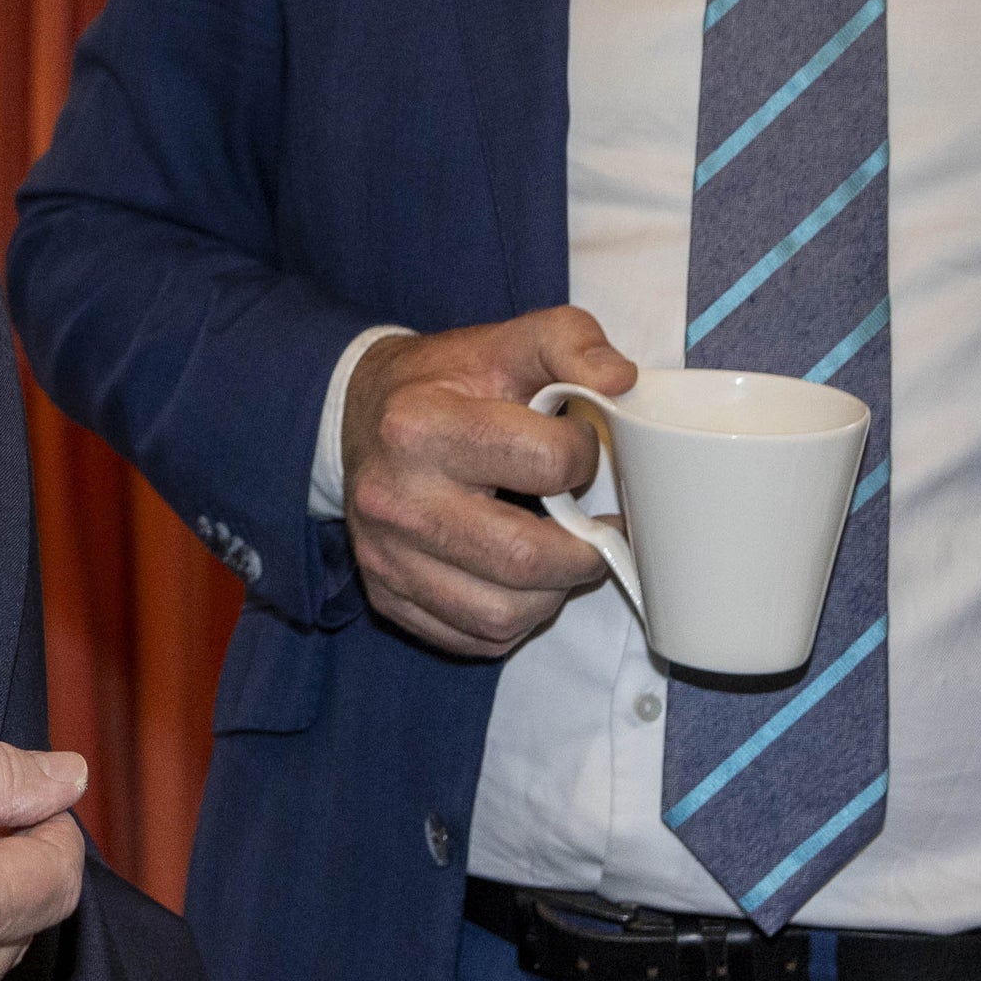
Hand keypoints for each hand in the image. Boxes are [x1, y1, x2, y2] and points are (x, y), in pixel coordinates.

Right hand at [342, 304, 636, 655]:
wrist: (360, 414)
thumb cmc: (446, 382)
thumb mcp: (506, 342)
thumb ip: (571, 343)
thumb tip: (621, 381)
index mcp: (421, 426)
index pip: (543, 463)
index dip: (584, 457)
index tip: (578, 450)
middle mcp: (395, 498)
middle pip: (523, 558)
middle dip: (582, 550)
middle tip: (594, 529)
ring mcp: (385, 555)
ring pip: (503, 614)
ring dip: (552, 593)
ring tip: (557, 555)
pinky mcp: (387, 596)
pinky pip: (475, 638)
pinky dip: (515, 618)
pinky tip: (518, 578)